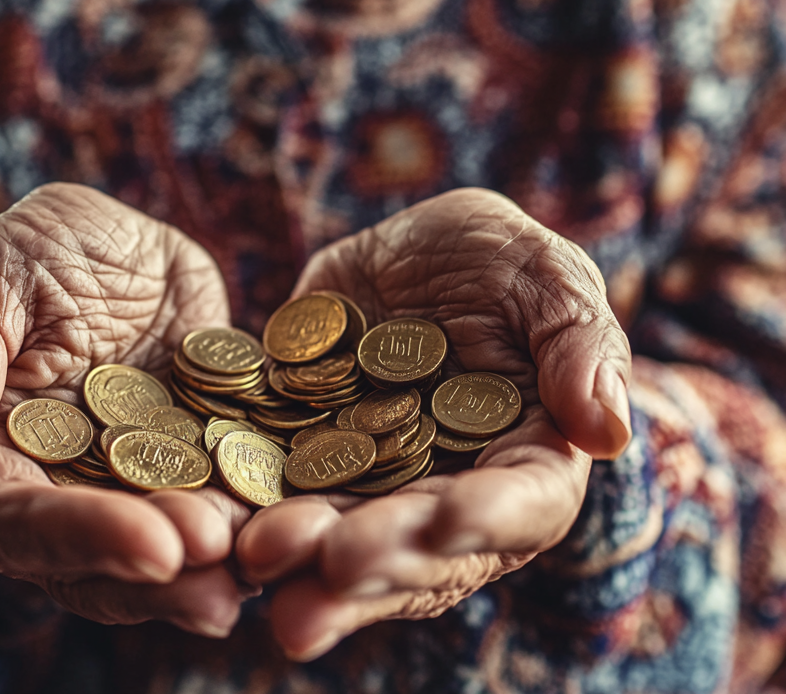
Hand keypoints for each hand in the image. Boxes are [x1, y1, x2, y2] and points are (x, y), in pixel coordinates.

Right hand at [0, 183, 253, 636]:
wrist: (123, 240)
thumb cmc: (39, 249)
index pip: (12, 521)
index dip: (77, 539)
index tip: (149, 544)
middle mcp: (66, 484)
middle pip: (96, 560)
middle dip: (159, 571)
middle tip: (221, 560)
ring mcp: (137, 480)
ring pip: (164, 547)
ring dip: (212, 563)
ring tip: (263, 560)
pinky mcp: (200, 458)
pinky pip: (228, 497)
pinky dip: (258, 515)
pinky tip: (301, 521)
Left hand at [236, 187, 631, 658]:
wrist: (406, 252)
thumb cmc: (497, 259)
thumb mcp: (545, 274)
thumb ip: (579, 344)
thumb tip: (608, 428)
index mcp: (525, 455)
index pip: (520, 504)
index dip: (487, 518)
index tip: (448, 521)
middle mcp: (450, 489)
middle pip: (421, 545)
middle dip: (376, 558)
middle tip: (324, 570)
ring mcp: (375, 483)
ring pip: (344, 537)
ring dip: (303, 559)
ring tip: (257, 562)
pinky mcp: (308, 458)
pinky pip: (278, 493)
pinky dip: (248, 514)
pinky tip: (213, 530)